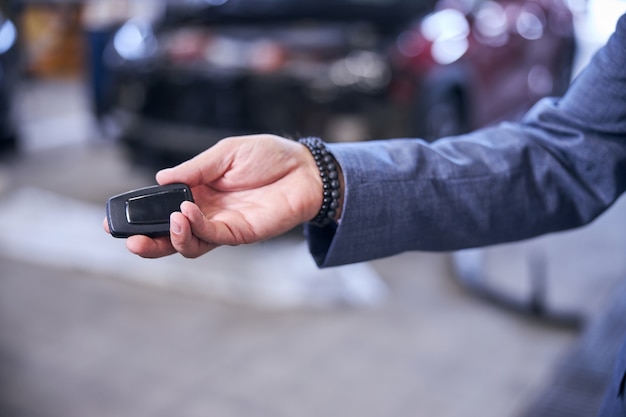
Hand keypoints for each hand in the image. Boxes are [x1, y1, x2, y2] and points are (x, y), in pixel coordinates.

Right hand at [105, 134, 323, 258]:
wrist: (305, 169)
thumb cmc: (269, 157)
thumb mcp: (225, 153)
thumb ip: (194, 169)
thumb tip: (161, 178)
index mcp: (199, 190)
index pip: (163, 206)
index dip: (140, 213)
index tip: (114, 217)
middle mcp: (206, 211)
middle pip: (170, 233)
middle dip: (146, 239)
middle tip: (126, 237)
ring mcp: (222, 224)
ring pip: (188, 242)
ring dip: (171, 236)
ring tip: (169, 219)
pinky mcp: (240, 233)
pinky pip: (211, 236)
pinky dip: (195, 228)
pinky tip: (186, 213)